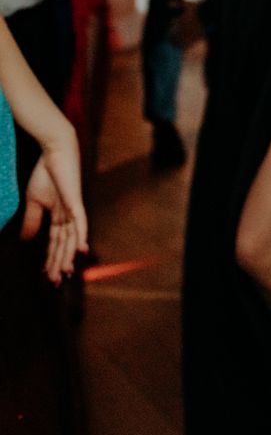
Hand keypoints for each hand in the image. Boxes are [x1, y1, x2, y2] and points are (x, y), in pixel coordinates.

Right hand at [20, 134, 86, 284]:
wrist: (53, 152)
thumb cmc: (45, 174)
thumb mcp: (33, 202)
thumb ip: (32, 221)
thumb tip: (25, 240)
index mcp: (58, 216)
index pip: (55, 243)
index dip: (51, 259)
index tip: (47, 276)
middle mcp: (68, 216)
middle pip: (64, 244)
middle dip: (59, 263)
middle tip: (57, 282)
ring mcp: (73, 209)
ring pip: (72, 238)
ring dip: (67, 256)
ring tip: (65, 273)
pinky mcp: (75, 201)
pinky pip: (80, 221)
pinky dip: (81, 235)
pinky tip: (81, 250)